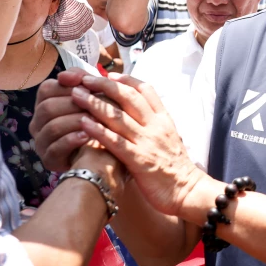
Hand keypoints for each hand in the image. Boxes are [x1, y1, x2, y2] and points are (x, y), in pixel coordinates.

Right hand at [31, 67, 95, 171]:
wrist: (103, 151)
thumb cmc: (96, 118)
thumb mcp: (92, 95)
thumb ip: (80, 79)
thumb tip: (64, 75)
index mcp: (44, 103)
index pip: (47, 89)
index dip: (67, 86)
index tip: (88, 86)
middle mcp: (38, 122)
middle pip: (47, 108)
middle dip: (74, 105)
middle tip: (95, 105)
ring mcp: (41, 142)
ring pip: (52, 127)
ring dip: (75, 122)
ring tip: (95, 120)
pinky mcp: (49, 160)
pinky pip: (55, 148)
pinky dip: (72, 140)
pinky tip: (87, 136)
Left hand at [71, 73, 204, 217]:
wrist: (188, 191)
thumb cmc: (176, 168)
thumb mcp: (170, 139)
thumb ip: (155, 125)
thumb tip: (139, 116)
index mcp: (164, 119)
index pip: (146, 90)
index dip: (127, 80)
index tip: (110, 74)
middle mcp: (156, 126)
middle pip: (129, 97)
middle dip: (105, 86)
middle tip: (85, 79)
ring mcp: (147, 142)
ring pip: (119, 116)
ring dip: (95, 104)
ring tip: (76, 96)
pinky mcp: (139, 160)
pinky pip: (116, 142)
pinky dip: (98, 130)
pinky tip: (83, 123)